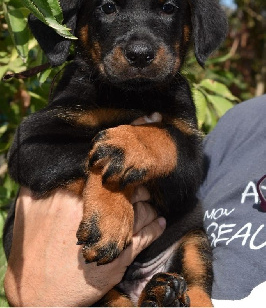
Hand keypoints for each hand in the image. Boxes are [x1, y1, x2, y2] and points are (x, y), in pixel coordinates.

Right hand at [4, 186, 165, 306]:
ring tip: (149, 204)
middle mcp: (96, 212)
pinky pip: (146, 236)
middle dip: (135, 189)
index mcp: (76, 197)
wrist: (39, 290)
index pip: (104, 177)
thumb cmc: (33, 249)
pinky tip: (160, 223)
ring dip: (147, 207)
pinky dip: (156, 228)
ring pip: (140, 212)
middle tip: (138, 188)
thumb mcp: (28, 209)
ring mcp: (111, 234)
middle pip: (126, 192)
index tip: (118, 175)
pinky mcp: (121, 256)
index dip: (114, 175)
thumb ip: (39, 186)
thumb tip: (56, 169)